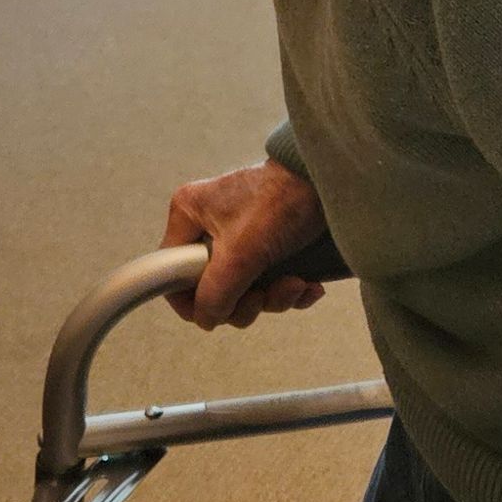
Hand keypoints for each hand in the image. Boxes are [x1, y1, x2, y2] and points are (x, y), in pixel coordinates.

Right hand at [161, 159, 330, 331]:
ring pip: (243, 292)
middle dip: (244, 302)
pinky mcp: (268, 247)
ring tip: (296, 285)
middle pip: (211, 290)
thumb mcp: (242, 252)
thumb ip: (216, 292)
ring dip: (273, 299)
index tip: (219, 310)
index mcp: (189, 216)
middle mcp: (209, 227)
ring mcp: (239, 239)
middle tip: (264, 295)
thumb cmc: (283, 201)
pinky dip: (289, 291)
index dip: (192, 300)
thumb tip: (206, 319)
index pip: (170, 273)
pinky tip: (308, 285)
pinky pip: (268, 285)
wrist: (330, 182)